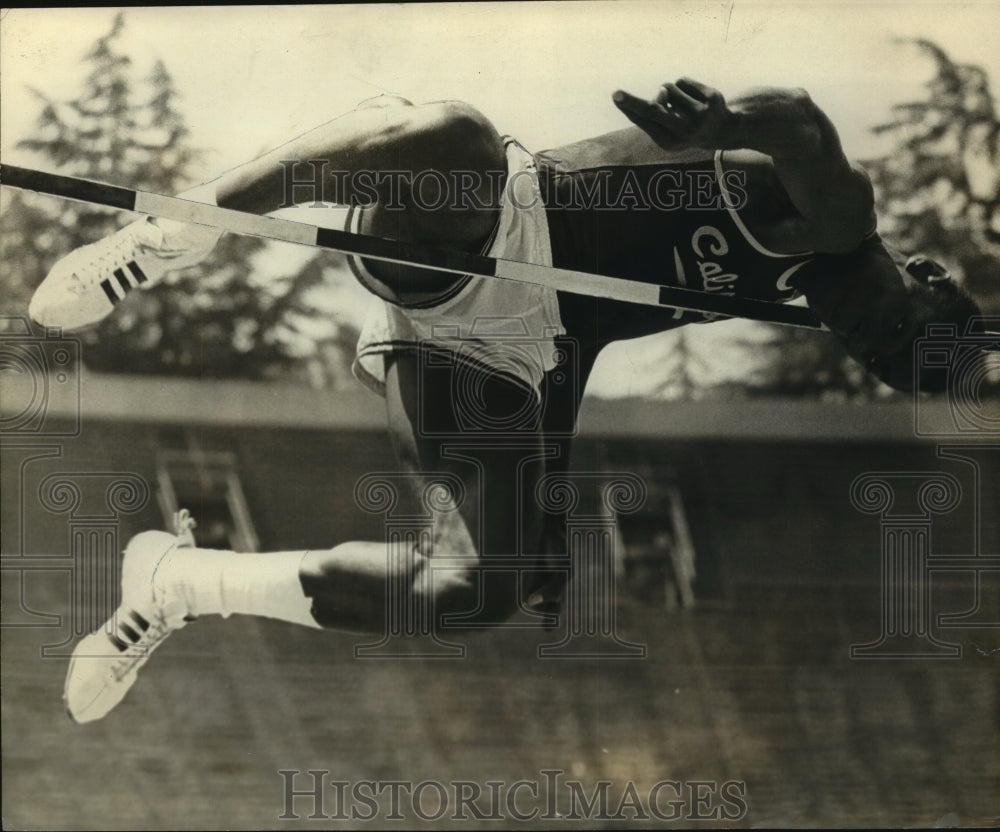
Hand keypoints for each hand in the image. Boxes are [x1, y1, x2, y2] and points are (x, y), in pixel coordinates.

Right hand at [613, 78, 740, 150]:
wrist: (721, 131)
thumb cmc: (685, 130)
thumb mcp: (667, 130)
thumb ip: (656, 115)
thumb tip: (659, 95)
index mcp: (670, 142)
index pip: (645, 121)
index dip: (629, 107)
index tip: (616, 96)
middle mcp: (685, 131)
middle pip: (653, 110)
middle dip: (633, 101)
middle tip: (616, 93)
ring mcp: (700, 114)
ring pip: (668, 88)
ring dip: (669, 92)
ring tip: (680, 103)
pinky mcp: (711, 98)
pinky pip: (682, 82)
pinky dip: (683, 86)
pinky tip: (693, 98)